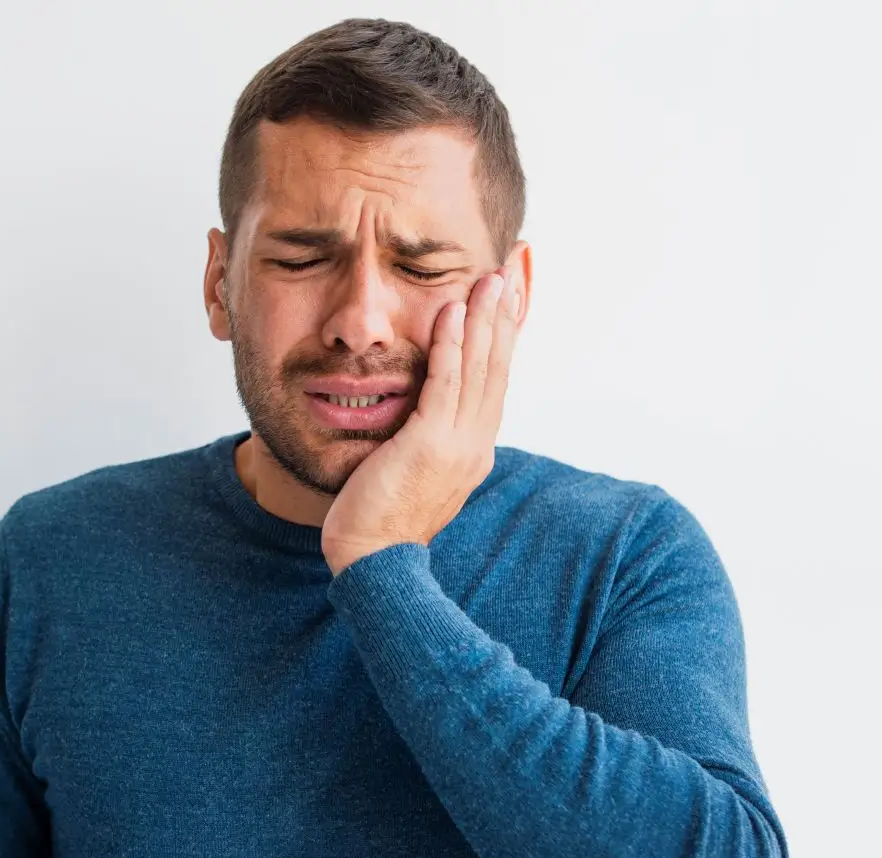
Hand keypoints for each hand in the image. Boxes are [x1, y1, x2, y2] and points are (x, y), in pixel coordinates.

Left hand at [322, 265, 522, 576]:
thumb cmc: (380, 519)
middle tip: (509, 271)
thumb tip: (422, 414)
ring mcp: (458, 445)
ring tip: (489, 278)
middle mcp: (476, 445)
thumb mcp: (414, 471)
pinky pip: (447, 384)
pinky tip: (452, 313)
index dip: (502, 337)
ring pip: (480, 370)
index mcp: (474, 450)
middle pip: (497, 368)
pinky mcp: (431, 444)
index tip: (505, 299)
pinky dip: (453, 346)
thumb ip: (426, 439)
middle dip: (503, 316)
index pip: (494, 382)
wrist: (373, 562)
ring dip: (484, 319)